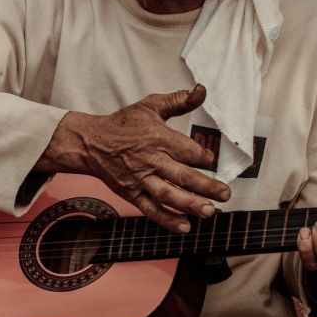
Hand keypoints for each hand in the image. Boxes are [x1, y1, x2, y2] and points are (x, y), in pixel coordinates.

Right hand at [36, 84, 230, 232]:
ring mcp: (141, 179)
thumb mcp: (150, 106)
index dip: (205, 157)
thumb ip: (178, 100)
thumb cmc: (123, 124)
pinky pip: (151, 209)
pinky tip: (184, 226)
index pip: (188, 151)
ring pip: (168, 195)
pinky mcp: (131, 194)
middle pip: (183, 175)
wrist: (91, 143)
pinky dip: (167, 219)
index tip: (214, 162)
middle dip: (207, 186)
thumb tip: (201, 90)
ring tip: (209, 211)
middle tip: (225, 194)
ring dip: (190, 205)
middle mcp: (151, 160)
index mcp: (159, 138)